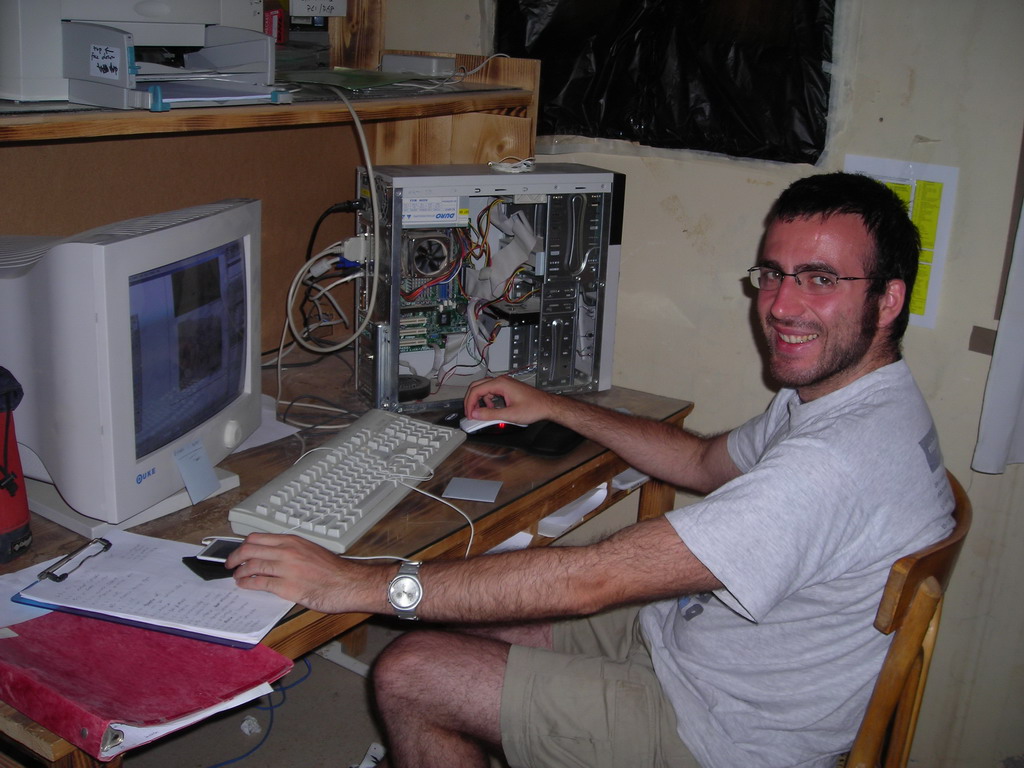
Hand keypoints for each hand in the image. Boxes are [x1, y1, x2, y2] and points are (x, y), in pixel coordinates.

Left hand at [227, 533, 385, 613]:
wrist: (349, 583)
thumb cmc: (334, 570)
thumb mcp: (311, 551)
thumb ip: (292, 551)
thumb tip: (274, 556)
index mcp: (293, 540)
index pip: (257, 538)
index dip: (243, 545)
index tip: (238, 551)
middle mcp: (287, 551)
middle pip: (249, 550)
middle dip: (234, 558)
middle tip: (230, 564)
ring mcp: (286, 569)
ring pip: (251, 566)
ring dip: (239, 572)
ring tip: (237, 577)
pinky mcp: (287, 587)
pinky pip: (259, 583)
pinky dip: (247, 584)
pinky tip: (244, 585)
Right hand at [463, 376, 555, 423]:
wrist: (547, 405)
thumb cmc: (534, 407)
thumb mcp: (510, 414)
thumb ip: (490, 414)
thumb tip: (476, 414)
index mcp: (500, 384)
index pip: (476, 390)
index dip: (470, 403)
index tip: (469, 414)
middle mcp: (501, 381)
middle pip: (477, 386)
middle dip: (471, 400)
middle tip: (470, 413)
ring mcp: (504, 384)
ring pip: (483, 388)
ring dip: (479, 400)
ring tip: (480, 412)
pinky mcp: (507, 388)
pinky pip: (491, 391)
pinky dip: (487, 400)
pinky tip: (491, 409)